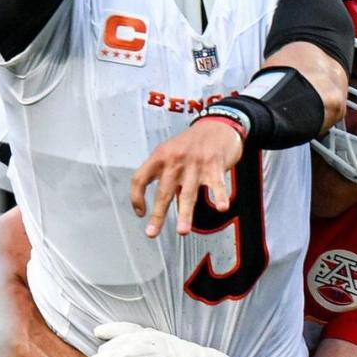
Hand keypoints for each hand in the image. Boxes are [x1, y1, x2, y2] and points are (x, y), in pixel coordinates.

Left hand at [131, 119, 242, 237]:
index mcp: (160, 156)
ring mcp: (196, 163)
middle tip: (152, 232)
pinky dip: (219, 196)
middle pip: (163, 191)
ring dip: (185, 214)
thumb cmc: (193, 142)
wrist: (217, 125)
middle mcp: (176, 160)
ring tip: (182, 230)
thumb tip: (164, 205)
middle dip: (158, 215)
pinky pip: (217, 184)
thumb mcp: (172, 153)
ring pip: (188, 193)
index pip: (140, 178)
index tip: (140, 213)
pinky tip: (221, 207)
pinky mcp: (215, 165)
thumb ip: (166, 176)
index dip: (136, 197)